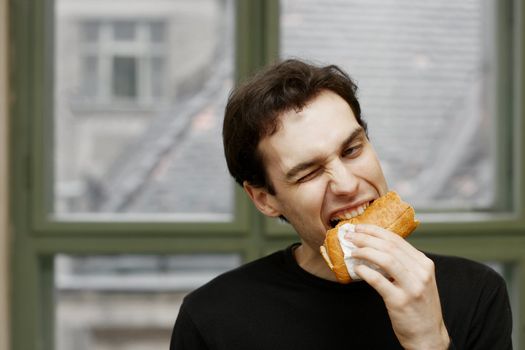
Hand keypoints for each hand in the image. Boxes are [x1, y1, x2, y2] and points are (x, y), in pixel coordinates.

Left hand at [348, 224, 449, 349]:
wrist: (428, 336)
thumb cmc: (419, 306)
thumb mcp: (418, 280)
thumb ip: (403, 263)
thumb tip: (374, 247)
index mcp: (424, 263)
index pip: (397, 239)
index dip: (375, 231)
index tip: (360, 227)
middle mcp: (421, 272)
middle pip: (389, 246)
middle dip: (366, 238)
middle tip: (350, 236)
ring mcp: (412, 287)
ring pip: (385, 259)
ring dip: (364, 252)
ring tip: (352, 251)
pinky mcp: (400, 301)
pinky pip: (379, 281)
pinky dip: (365, 272)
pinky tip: (357, 269)